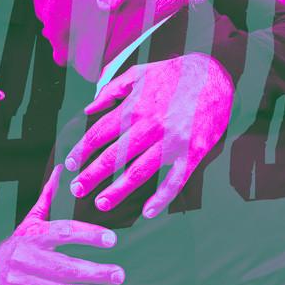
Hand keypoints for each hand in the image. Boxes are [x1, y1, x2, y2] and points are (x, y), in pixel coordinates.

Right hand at [0, 165, 124, 284]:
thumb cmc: (21, 242)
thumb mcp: (32, 219)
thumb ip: (49, 197)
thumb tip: (61, 168)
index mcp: (32, 235)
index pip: (64, 232)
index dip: (89, 235)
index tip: (113, 240)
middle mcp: (22, 257)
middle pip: (66, 267)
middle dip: (97, 272)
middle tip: (120, 275)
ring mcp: (16, 282)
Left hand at [65, 53, 233, 218]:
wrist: (215, 75)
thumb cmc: (174, 74)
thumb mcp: (139, 73)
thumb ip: (111, 91)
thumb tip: (89, 108)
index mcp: (135, 107)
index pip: (100, 133)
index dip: (82, 150)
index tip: (70, 163)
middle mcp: (150, 126)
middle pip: (114, 156)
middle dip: (91, 175)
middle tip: (76, 189)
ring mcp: (172, 141)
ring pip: (139, 172)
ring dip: (118, 190)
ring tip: (100, 203)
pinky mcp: (193, 152)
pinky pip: (175, 181)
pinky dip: (161, 199)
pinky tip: (147, 211)